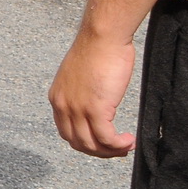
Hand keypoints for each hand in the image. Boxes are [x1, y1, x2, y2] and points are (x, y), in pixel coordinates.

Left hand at [49, 29, 137, 157]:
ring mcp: (77, 108)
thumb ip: (82, 95)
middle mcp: (63, 105)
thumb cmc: (98, 52)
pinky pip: (106, 138)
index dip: (86, 143)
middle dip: (99, 151)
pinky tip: (130, 140)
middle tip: (119, 149)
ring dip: (111, 151)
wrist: (102, 37)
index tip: (104, 143)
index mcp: (58, 98)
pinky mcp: (95, 108)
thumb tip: (96, 107)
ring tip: (127, 145)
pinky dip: (119, 145)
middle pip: (78, 143)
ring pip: (91, 145)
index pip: (66, 132)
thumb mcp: (81, 78)